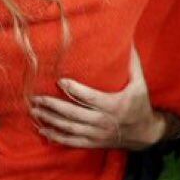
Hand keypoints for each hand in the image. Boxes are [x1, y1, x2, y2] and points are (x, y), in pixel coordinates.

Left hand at [30, 47, 179, 150]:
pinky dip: (57, 137)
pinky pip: (72, 142)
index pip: (91, 98)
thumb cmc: (140, 103)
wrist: (145, 133)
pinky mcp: (93, 142)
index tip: (59, 80)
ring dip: (51, 120)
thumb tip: (127, 37)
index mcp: (115, 105)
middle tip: (36, 97)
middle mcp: (104, 122)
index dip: (75, 90)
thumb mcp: (140, 83)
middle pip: (75, 114)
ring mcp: (97, 134)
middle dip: (54, 106)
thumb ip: (132, 62)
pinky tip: (43, 130)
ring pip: (70, 128)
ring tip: (35, 110)